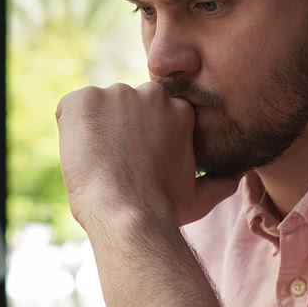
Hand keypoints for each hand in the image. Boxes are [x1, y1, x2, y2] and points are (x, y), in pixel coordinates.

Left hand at [56, 82, 238, 227]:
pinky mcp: (81, 100)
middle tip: (116, 165)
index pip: (150, 114)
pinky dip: (69, 129)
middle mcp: (149, 93)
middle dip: (117, 130)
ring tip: (99, 164)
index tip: (135, 162)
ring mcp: (113, 93)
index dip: (138, 140)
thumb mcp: (201, 197)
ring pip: (96, 109)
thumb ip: (221, 181)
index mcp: (178, 109)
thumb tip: (238, 178)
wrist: (128, 214)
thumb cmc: (164, 210)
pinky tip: (82, 155)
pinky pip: (69, 110)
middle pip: (123, 107)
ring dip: (94, 131)